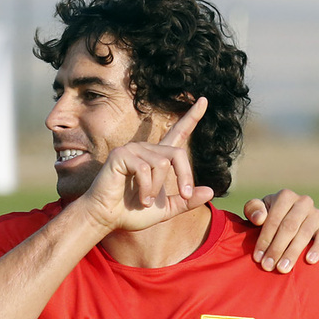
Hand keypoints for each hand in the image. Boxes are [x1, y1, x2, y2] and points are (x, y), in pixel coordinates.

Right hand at [80, 97, 214, 232]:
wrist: (106, 218)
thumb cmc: (130, 213)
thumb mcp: (165, 209)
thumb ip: (186, 201)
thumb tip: (211, 191)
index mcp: (157, 158)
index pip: (178, 133)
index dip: (191, 118)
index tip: (203, 100)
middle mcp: (146, 149)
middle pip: (178, 154)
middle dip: (184, 177)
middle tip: (183, 195)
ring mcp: (133, 149)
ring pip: (162, 164)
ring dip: (157, 188)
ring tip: (145, 201)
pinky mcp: (121, 155)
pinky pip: (145, 169)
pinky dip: (146, 188)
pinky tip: (140, 199)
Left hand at [243, 189, 318, 272]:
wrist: (284, 218)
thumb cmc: (265, 216)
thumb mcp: (256, 210)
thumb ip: (253, 209)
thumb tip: (259, 218)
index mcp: (285, 196)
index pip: (274, 219)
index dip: (265, 239)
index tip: (257, 257)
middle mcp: (303, 202)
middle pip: (289, 228)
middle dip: (277, 249)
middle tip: (268, 266)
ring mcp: (316, 213)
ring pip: (304, 234)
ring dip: (293, 253)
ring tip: (282, 268)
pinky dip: (318, 248)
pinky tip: (310, 260)